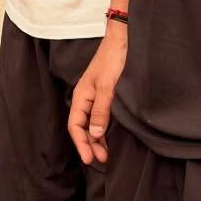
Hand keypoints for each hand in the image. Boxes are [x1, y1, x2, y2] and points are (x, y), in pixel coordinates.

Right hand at [69, 25, 127, 165]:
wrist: (125, 39)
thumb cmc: (114, 59)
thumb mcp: (108, 87)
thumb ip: (101, 111)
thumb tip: (93, 134)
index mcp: (82, 95)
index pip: (75, 126)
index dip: (81, 143)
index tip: (90, 159)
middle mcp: (87, 98)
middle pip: (83, 127)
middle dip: (90, 145)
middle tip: (102, 161)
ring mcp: (97, 97)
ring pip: (93, 123)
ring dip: (97, 139)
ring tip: (107, 154)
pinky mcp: (108, 95)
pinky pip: (102, 117)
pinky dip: (104, 130)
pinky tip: (110, 137)